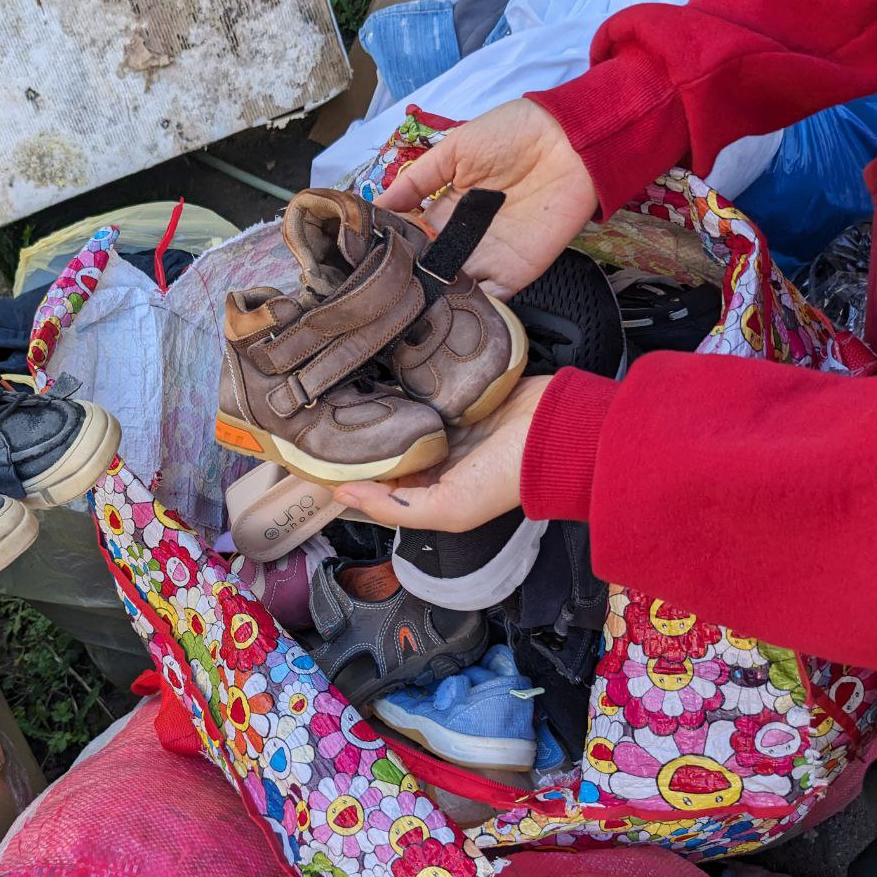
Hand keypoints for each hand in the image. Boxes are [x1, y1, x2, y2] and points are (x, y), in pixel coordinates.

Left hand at [333, 376, 551, 531]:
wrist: (560, 431)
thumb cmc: (509, 476)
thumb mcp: (448, 508)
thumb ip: (394, 506)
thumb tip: (340, 496)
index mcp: (432, 489)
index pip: (379, 483)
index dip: (350, 471)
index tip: (315, 452)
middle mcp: (439, 456)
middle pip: (388, 445)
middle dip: (361, 433)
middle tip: (324, 410)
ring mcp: (451, 422)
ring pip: (403, 413)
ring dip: (381, 401)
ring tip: (346, 383)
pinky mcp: (462, 392)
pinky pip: (425, 385)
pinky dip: (406, 379)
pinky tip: (382, 368)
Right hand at [378, 99, 598, 298]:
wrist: (570, 140)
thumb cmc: (514, 134)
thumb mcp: (455, 148)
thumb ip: (416, 180)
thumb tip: (375, 205)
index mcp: (445, 211)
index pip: (410, 239)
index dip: (390, 250)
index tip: (365, 261)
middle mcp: (462, 240)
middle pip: (427, 270)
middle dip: (406, 282)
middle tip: (380, 292)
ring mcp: (487, 260)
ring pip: (451, 291)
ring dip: (430, 301)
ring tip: (404, 308)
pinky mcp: (513, 275)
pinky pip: (487, 302)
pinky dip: (467, 311)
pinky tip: (442, 313)